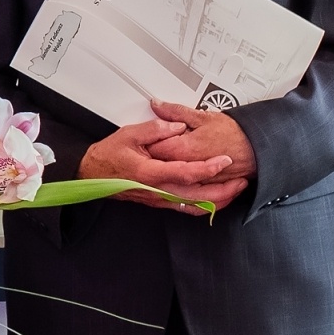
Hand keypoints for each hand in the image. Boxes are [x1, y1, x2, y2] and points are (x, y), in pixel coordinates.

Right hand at [78, 118, 235, 211]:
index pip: (186, 173)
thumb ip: (156, 129)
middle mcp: (157, 190)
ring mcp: (159, 199)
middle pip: (197, 196)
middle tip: (241, 180)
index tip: (225, 160)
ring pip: (195, 206)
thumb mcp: (128, 134)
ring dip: (218, 200)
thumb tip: (177, 126)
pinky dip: (205, 206)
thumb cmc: (108, 156)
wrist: (92, 174)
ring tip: (235, 190)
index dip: (208, 168)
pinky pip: (186, 208)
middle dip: (224, 190)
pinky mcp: (159, 202)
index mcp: (150, 173)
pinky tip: (216, 201)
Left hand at [146, 100, 256, 182]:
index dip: (147, 143)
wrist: (259, 148)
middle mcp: (188, 169)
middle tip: (151, 153)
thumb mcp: (203, 116)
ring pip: (171, 184)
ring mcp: (197, 183)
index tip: (145, 139)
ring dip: (166, 177)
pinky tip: (180, 185)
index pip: (154, 149)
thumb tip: (157, 105)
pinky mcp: (205, 191)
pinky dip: (180, 190)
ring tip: (164, 168)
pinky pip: (189, 197)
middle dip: (153, 161)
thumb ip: (176, 112)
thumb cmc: (234, 133)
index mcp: (184, 149)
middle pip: (160, 168)